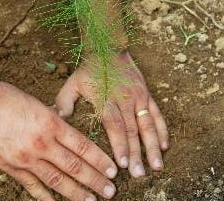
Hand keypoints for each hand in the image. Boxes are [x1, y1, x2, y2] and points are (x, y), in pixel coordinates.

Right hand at [0, 79, 117, 200]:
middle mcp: (42, 143)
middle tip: (111, 191)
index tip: (113, 170)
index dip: (99, 160)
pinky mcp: (10, 166)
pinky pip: (32, 186)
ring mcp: (26, 157)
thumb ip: (50, 117)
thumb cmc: (4, 96)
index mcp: (51, 122)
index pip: (82, 145)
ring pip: (57, 181)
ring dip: (77, 193)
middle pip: (74, 166)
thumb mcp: (35, 102)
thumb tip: (63, 124)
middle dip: (95, 180)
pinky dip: (46, 198)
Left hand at [55, 50, 168, 177]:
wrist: (108, 48)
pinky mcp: (146, 93)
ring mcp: (138, 96)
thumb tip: (59, 120)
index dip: (120, 145)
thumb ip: (64, 101)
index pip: (114, 125)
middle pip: (132, 130)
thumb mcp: (73, 82)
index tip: (123, 164)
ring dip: (152, 146)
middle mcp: (124, 99)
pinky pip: (156, 114)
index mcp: (106, 99)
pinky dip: (161, 130)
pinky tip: (164, 145)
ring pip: (147, 125)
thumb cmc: (88, 69)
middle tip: (140, 175)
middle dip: (137, 154)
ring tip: (157, 166)